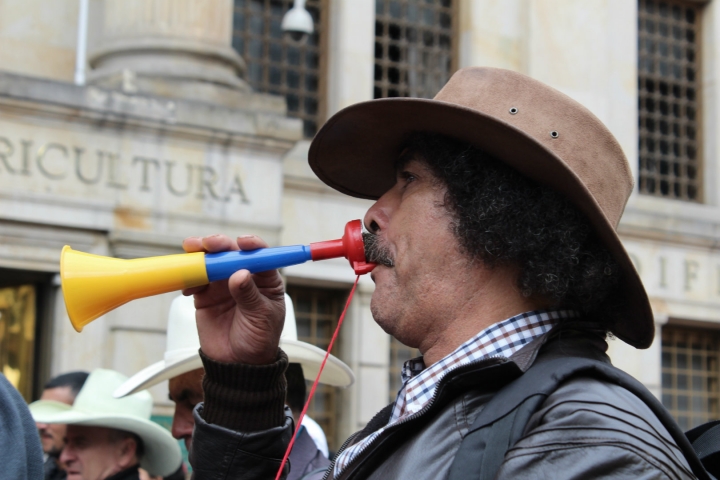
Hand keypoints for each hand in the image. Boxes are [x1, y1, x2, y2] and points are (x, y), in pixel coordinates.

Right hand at [182, 234, 284, 364]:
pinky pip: (196, 281)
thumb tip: (240, 273)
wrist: (237, 364)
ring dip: (201, 255)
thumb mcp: (260, 318)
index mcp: (266, 279)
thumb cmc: (259, 340)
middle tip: (209, 244)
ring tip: (192, 252)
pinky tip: (188, 284)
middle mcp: (245, 276)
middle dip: (220, 244)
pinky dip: (189, 278)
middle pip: (231, 253)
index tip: (242, 242)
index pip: (260, 255)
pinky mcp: (206, 296)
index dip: (251, 245)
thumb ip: (249, 295)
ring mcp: (224, 285)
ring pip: (211, 263)